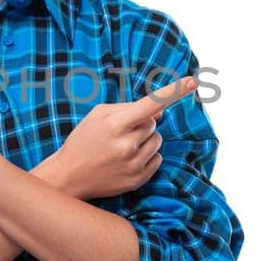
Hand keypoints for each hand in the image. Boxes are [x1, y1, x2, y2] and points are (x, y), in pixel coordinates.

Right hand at [41, 74, 199, 200]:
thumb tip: (161, 111)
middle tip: (119, 133)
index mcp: (116, 124)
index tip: (192, 81)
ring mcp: (133, 164)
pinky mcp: (138, 179)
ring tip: (121, 147)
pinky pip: (157, 159)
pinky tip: (126, 160)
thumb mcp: (99, 115)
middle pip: (153, 123)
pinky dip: (146, 157)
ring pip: (157, 140)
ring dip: (145, 140)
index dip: (173, 91)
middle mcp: (127, 145)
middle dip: (141, 124)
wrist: (69, 176)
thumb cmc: (84, 140)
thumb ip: (129, 107)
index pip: (151, 104)